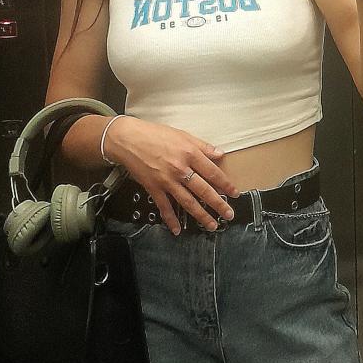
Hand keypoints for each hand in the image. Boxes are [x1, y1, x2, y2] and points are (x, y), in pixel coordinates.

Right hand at [105, 117, 238, 235]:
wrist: (128, 139)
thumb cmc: (155, 133)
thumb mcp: (183, 134)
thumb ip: (203, 146)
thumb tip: (220, 153)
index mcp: (190, 154)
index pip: (213, 172)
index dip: (225, 184)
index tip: (234, 193)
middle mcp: (181, 169)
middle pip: (204, 190)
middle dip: (218, 204)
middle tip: (229, 215)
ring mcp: (167, 180)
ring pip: (188, 201)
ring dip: (201, 215)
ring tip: (211, 225)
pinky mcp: (153, 188)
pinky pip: (164, 206)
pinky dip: (171, 219)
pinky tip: (177, 229)